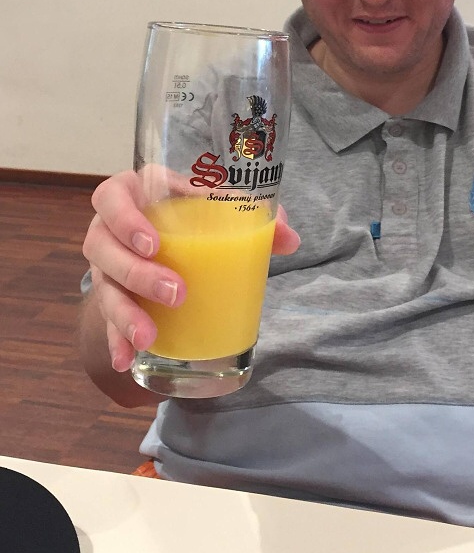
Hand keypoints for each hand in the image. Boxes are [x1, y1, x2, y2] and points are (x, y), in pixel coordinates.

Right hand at [82, 171, 300, 373]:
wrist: (167, 231)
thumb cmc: (190, 211)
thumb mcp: (212, 206)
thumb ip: (253, 215)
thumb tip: (291, 238)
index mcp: (131, 193)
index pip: (112, 198)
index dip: (126, 220)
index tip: (154, 244)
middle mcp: (109, 227)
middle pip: (103, 247)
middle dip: (136, 273)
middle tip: (175, 292)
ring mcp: (106, 262)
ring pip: (104, 287)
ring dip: (125, 313)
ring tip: (148, 337)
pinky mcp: (110, 294)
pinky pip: (105, 319)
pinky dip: (116, 340)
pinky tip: (128, 359)